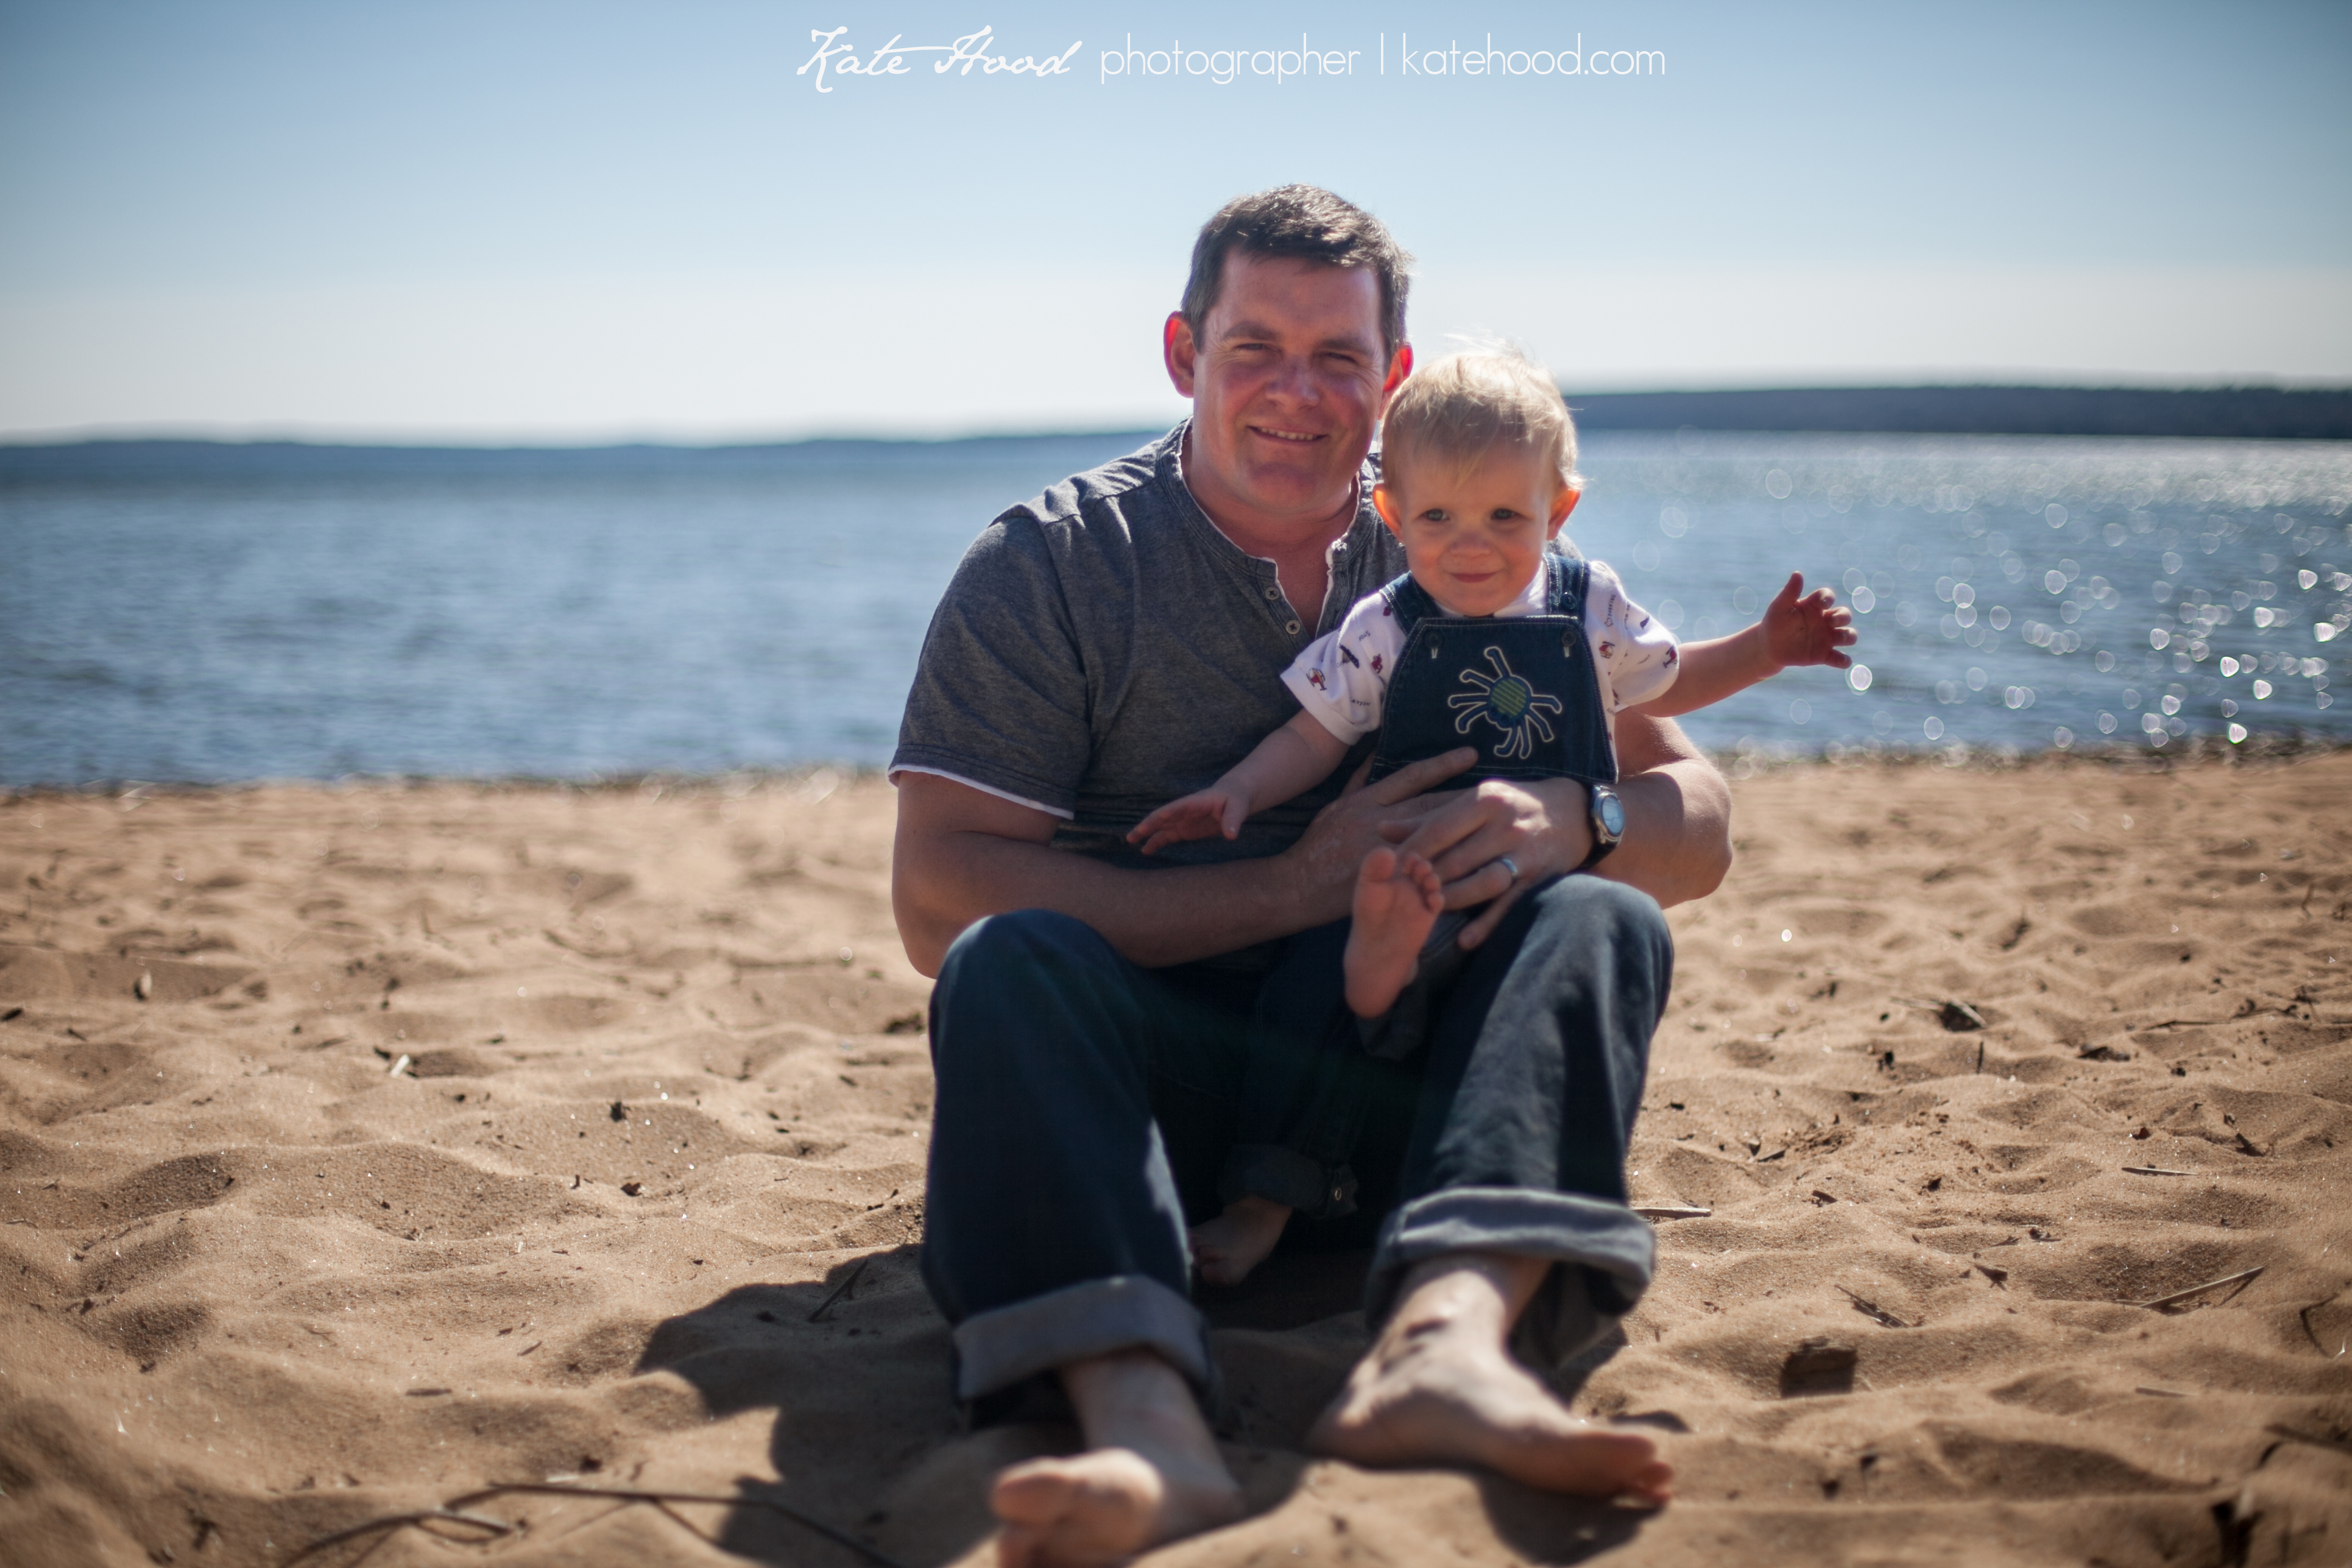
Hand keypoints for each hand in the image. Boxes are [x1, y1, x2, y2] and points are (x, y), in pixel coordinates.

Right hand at [1128, 788, 1248, 854]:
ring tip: (1131, 840)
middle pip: (1163, 816)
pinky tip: (1145, 850)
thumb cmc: (1236, 799)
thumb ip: (1233, 820)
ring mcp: (1182, 820)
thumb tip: (1231, 835)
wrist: (1232, 798)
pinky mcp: (1183, 829)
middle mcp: (1184, 810)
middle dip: (1149, 824)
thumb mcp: (1238, 807)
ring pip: (1160, 827)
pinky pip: (1166, 836)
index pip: (1181, 806)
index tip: (1160, 817)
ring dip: (1146, 833)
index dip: (1171, 811)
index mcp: (1196, 802)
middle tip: (1135, 833)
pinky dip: (1156, 842)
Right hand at [1280, 747, 1479, 916]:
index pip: (1412, 777)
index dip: (1443, 764)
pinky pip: (1426, 874)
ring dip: (1466, 833)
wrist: (1299, 886)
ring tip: (1496, 826)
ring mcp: (1387, 854)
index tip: (1471, 755)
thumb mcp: (1335, 805)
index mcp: (1368, 801)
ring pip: (1434, 840)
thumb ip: (1359, 780)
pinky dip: (1451, 869)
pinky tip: (1478, 867)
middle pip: (1432, 806)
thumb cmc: (1317, 845)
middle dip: (1466, 798)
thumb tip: (1374, 752)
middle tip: (1499, 790)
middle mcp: (1380, 822)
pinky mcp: (1390, 881)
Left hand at [1387, 775, 1592, 950]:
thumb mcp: (1475, 800)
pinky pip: (1510, 905)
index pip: (1438, 829)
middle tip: (1399, 896)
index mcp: (1485, 800)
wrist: (1575, 813)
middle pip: (1456, 859)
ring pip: (1481, 883)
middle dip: (1425, 879)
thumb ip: (1430, 815)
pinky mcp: (1540, 879)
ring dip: (1451, 900)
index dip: (1410, 851)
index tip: (1387, 868)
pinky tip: (1466, 940)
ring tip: (1427, 911)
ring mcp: (1525, 854)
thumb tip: (1383, 829)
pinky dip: (1488, 924)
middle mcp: (1505, 826)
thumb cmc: (1513, 804)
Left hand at [1762, 572, 1855, 669]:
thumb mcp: (1779, 607)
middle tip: (1831, 621)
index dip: (1828, 598)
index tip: (1823, 603)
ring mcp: (1826, 638)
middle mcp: (1825, 621)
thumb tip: (1797, 573)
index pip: (1827, 597)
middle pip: (1844, 615)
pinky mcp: (1824, 655)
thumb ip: (1789, 592)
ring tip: (1839, 638)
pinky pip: (1840, 658)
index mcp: (1814, 606)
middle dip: (1843, 617)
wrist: (1768, 646)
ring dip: (1849, 636)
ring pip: (1849, 635)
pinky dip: (1844, 660)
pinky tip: (1842, 661)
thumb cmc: (1774, 622)